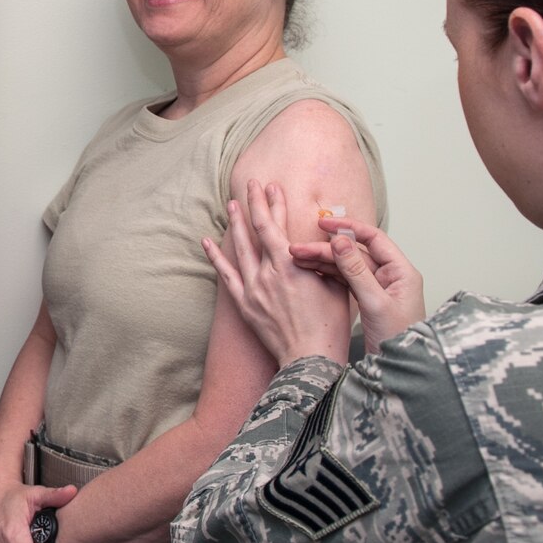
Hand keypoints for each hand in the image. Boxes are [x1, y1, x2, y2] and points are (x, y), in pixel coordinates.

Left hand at [203, 179, 351, 367]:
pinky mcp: (245, 304)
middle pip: (256, 231)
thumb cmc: (329, 324)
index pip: (275, 225)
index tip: (271, 186)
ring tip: (231, 205)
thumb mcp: (336, 283)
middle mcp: (267, 273)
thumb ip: (328, 257)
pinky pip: (225, 275)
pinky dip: (215, 257)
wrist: (310, 358)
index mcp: (290, 265)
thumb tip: (331, 236)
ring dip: (235, 224)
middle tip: (250, 184)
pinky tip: (206, 242)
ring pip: (239, 248)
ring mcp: (252, 288)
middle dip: (253, 205)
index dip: (272, 203)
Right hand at [288, 219, 425, 349]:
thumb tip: (340, 241)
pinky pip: (346, 281)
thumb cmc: (398, 340)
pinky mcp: (368, 299)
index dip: (347, 228)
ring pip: (347, 266)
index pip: (373, 238)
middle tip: (298, 249)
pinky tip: (310, 273)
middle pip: (355, 252)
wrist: (402, 370)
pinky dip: (328, 276)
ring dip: (323, 262)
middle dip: (326, 249)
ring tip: (297, 260)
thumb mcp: (375, 303)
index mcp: (401, 272)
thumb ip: (357, 271)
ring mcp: (379, 288)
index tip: (323, 225)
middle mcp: (391, 276)